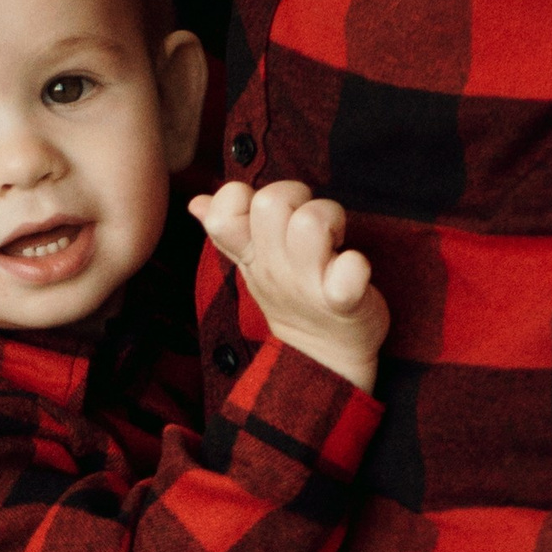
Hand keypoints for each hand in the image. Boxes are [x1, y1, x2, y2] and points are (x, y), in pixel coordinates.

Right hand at [191, 180, 387, 388]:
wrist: (326, 356)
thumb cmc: (294, 295)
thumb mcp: (254, 264)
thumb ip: (229, 229)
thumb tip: (197, 202)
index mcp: (249, 254)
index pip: (223, 210)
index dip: (240, 196)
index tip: (266, 215)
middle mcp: (273, 268)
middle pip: (270, 201)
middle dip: (297, 196)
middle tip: (311, 223)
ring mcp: (306, 284)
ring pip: (310, 222)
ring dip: (331, 218)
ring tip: (334, 241)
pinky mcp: (344, 301)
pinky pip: (348, 272)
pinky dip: (354, 266)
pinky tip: (353, 270)